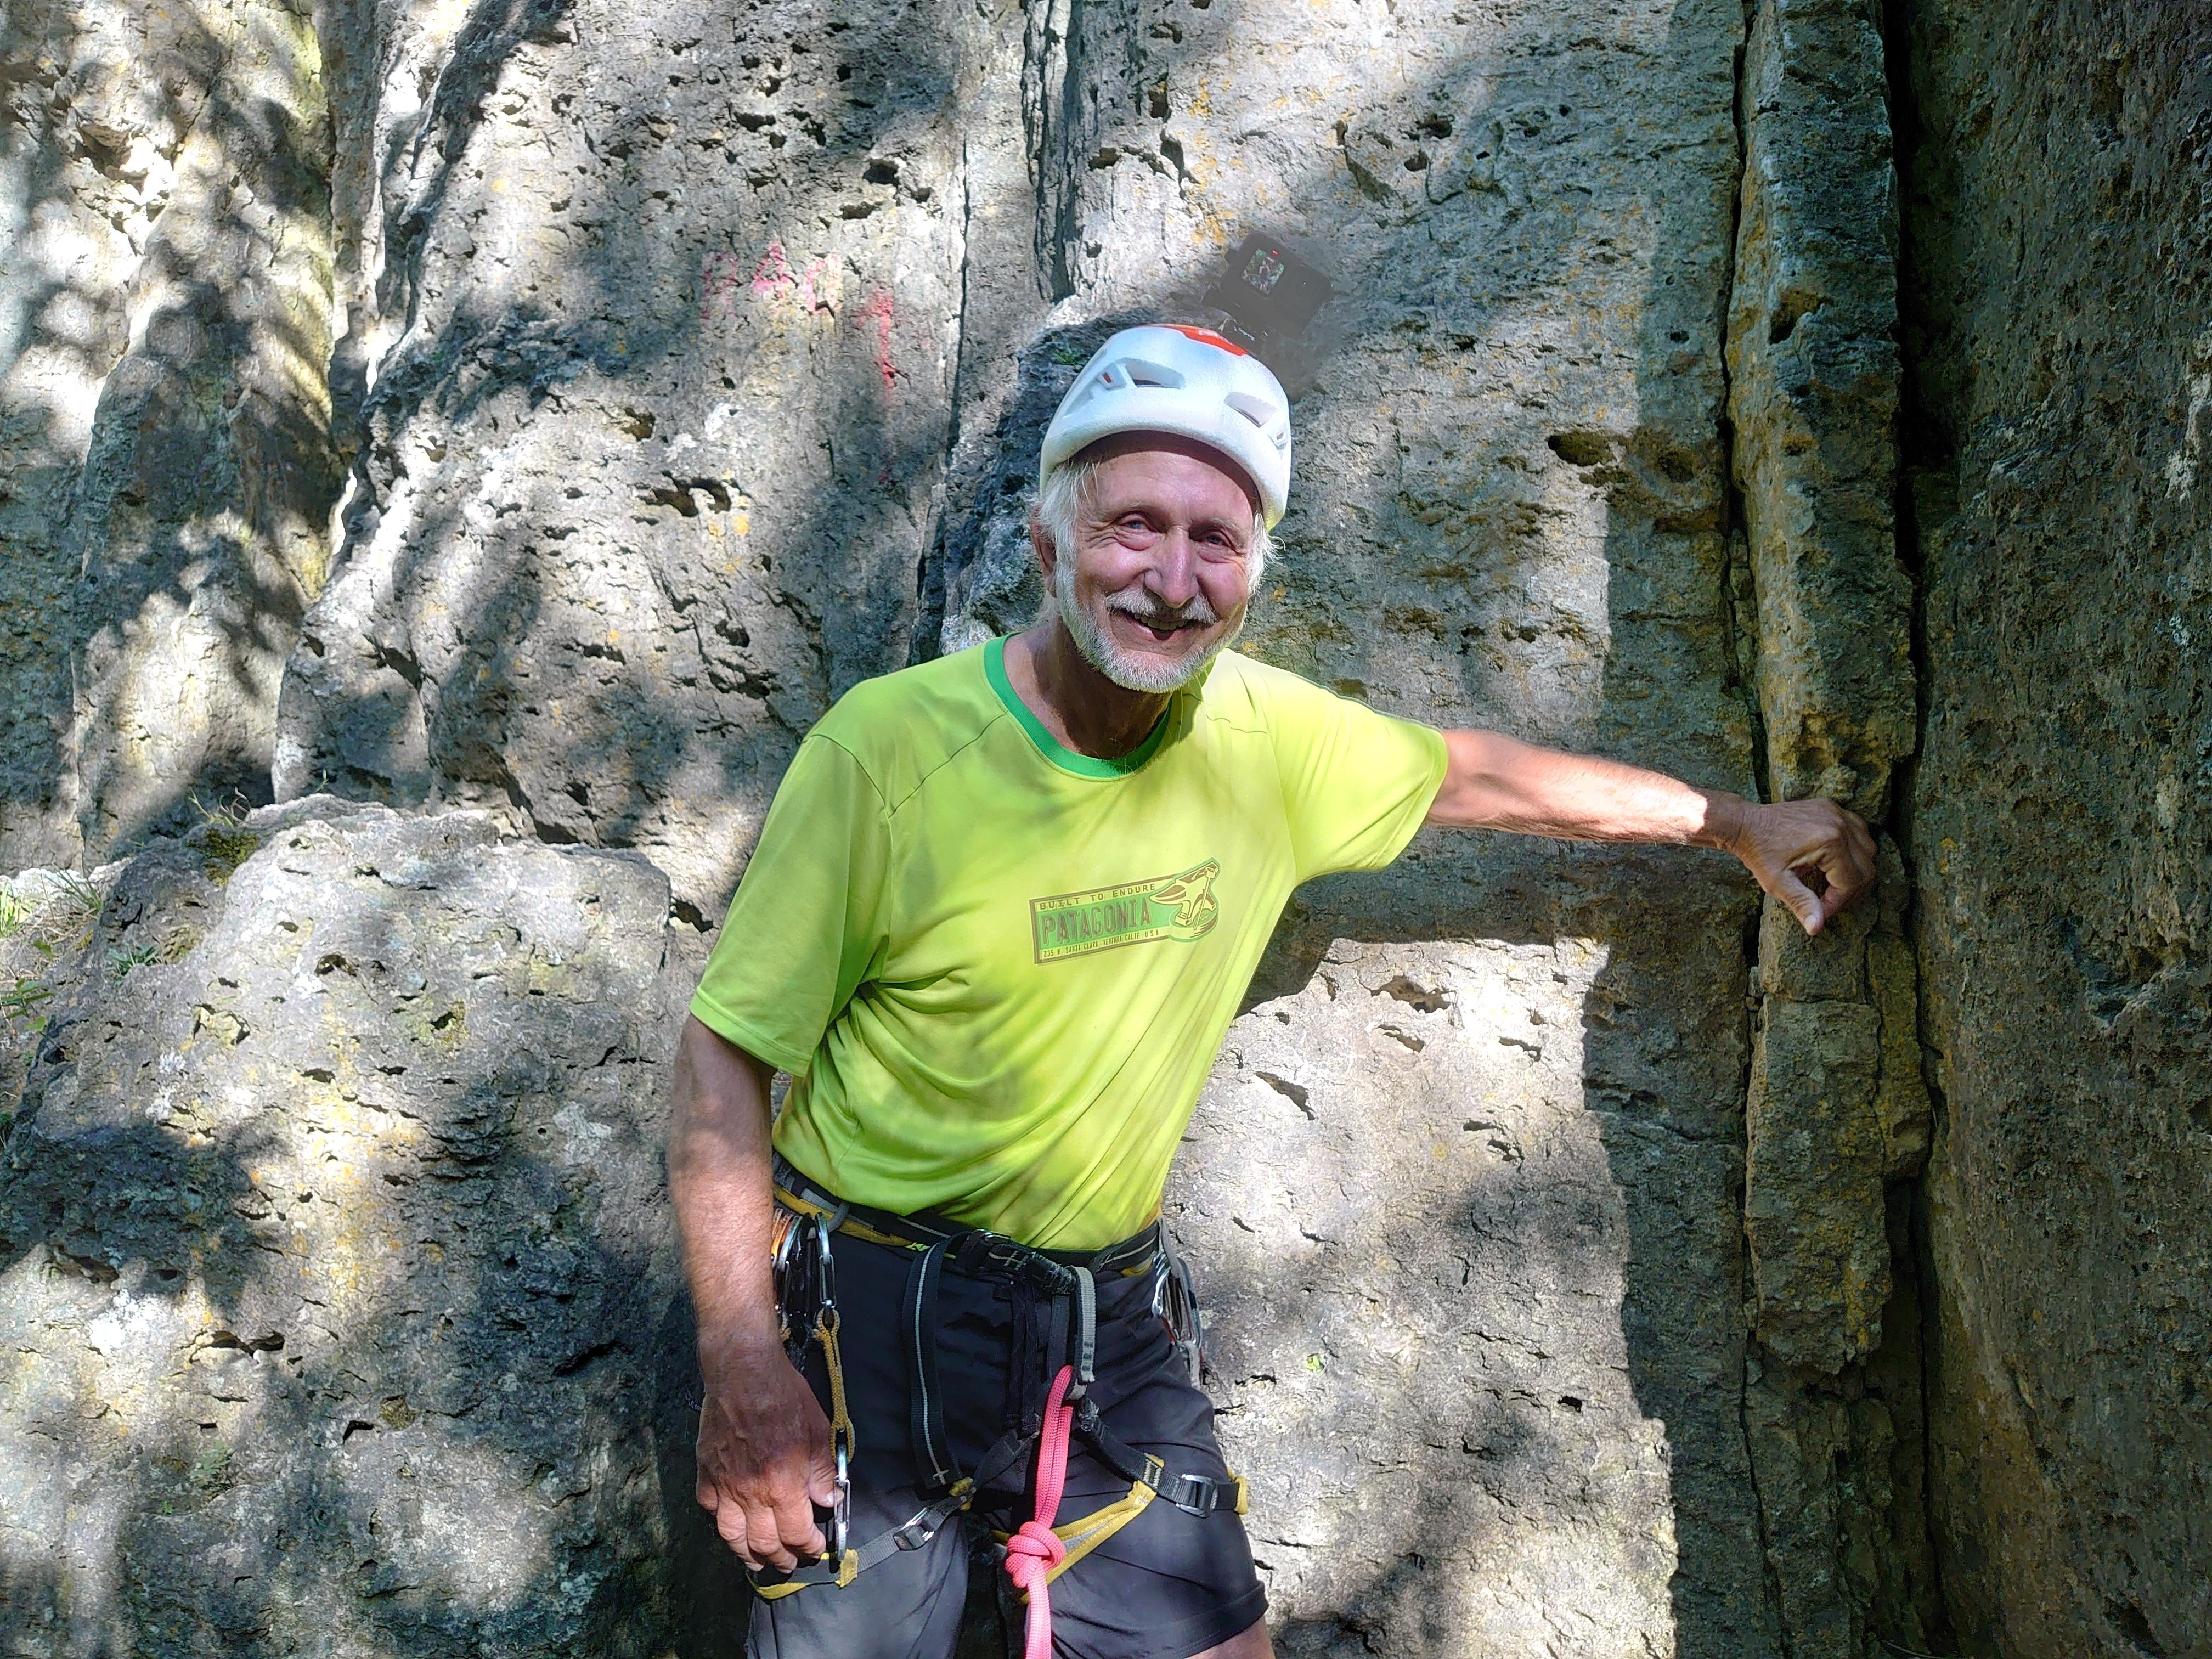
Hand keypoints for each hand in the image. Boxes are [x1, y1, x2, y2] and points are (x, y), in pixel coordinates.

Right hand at [694, 1335, 837, 1570]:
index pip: (797, 1534)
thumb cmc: (785, 1397)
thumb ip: (823, 1472)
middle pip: (764, 1543)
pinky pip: (711, 1510)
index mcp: (782, 1485)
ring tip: (759, 1561)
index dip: (809, 1547)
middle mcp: (751, 1493)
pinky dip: (722, 1523)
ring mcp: (724, 1485)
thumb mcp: (818, 1431)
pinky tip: (732, 1526)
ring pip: (732, 1536)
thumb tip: (829, 1501)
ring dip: (747, 1554)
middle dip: (781, 1558)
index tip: (816, 1548)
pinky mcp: (705, 1473)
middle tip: (790, 1561)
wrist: (742, 1372)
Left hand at [1717, 796, 1877, 934]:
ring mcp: (1837, 813)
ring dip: (1856, 870)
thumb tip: (1817, 929)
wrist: (1745, 824)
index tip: (1820, 911)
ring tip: (1834, 884)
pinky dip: (1855, 848)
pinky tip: (1837, 860)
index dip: (1837, 903)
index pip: (1850, 883)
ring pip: (1868, 849)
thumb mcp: (1777, 883)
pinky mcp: (1832, 808)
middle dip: (1850, 891)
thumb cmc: (1758, 853)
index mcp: (1829, 843)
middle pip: (1866, 868)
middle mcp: (1839, 825)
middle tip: (1830, 901)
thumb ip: (1801, 904)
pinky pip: (1859, 831)